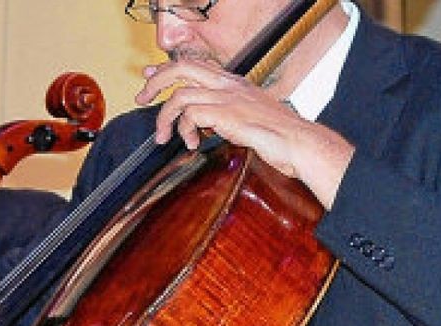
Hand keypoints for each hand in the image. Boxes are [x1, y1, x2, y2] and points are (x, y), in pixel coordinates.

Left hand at [137, 60, 353, 208]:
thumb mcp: (248, 119)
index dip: (167, 70)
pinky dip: (184, 130)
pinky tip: (190, 144)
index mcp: (234, 83)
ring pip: (179, 96)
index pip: (194, 66)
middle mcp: (229, 84)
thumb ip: (225, 115)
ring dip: (164, 118)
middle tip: (141, 98)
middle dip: (156, 83)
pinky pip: (190, 115)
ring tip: (163, 137)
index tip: (149, 76)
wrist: (299, 143)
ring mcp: (227, 97)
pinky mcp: (226, 113)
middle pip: (181, 68)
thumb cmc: (278, 136)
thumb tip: (202, 122)